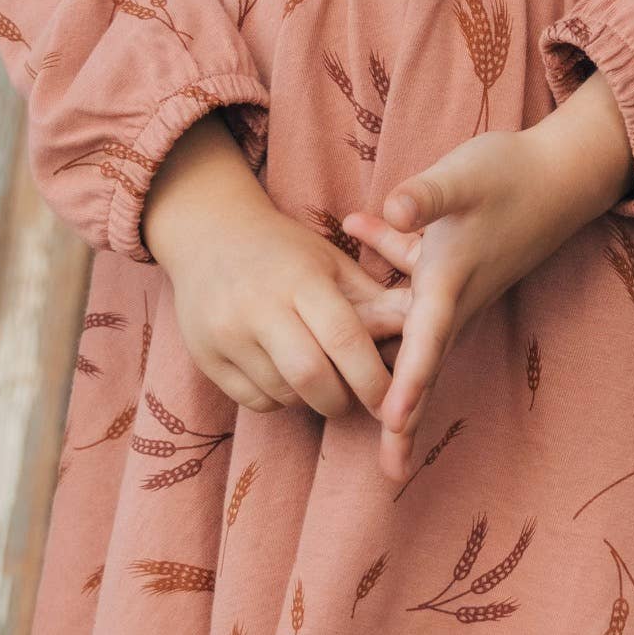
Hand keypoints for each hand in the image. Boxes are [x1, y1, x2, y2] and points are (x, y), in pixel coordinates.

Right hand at [143, 116, 406, 419]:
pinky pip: (254, 400)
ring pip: (283, 393)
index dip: (373, 377)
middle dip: (342, 399)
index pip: (344, 338)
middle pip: (310, 376)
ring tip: (320, 381)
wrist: (209, 234)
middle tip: (354, 398)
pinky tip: (285, 378)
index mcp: (301, 278)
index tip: (392, 399)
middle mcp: (258, 305)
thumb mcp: (332, 263)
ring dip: (311, 399)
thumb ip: (376, 301)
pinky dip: (280, 399)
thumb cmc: (285, 252)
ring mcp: (226, 332)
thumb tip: (428, 332)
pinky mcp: (205, 355)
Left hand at [345, 72, 633, 487]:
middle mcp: (455, 298)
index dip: (407, 384)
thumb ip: (426, 195)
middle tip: (392, 473)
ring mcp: (456, 290)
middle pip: (424, 368)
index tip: (391, 424)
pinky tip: (354, 225)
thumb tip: (389, 207)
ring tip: (383, 429)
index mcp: (451, 282)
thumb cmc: (512, 173)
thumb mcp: (463, 177)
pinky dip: (385, 275)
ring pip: (416, 341)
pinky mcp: (455, 270)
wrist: (562, 172)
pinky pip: (412, 291)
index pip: (424, 343)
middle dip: (407, 419)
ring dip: (397, 377)